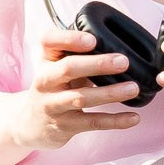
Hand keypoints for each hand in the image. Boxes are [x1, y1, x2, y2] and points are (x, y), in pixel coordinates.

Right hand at [16, 24, 142, 147]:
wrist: (30, 124)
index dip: (69, 38)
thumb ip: (78, 55)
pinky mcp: (64, 126)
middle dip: (97, 64)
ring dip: (109, 93)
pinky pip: (92, 122)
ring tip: (133, 88)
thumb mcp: (56, 67)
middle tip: (123, 61)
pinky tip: (133, 118)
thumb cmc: (53, 88)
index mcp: (46, 60)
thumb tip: (119, 47)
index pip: (48, 41)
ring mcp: (53, 105)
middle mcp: (45, 81)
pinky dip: (115, 121)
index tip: (92, 39)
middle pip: (68, 68)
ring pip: (81, 98)